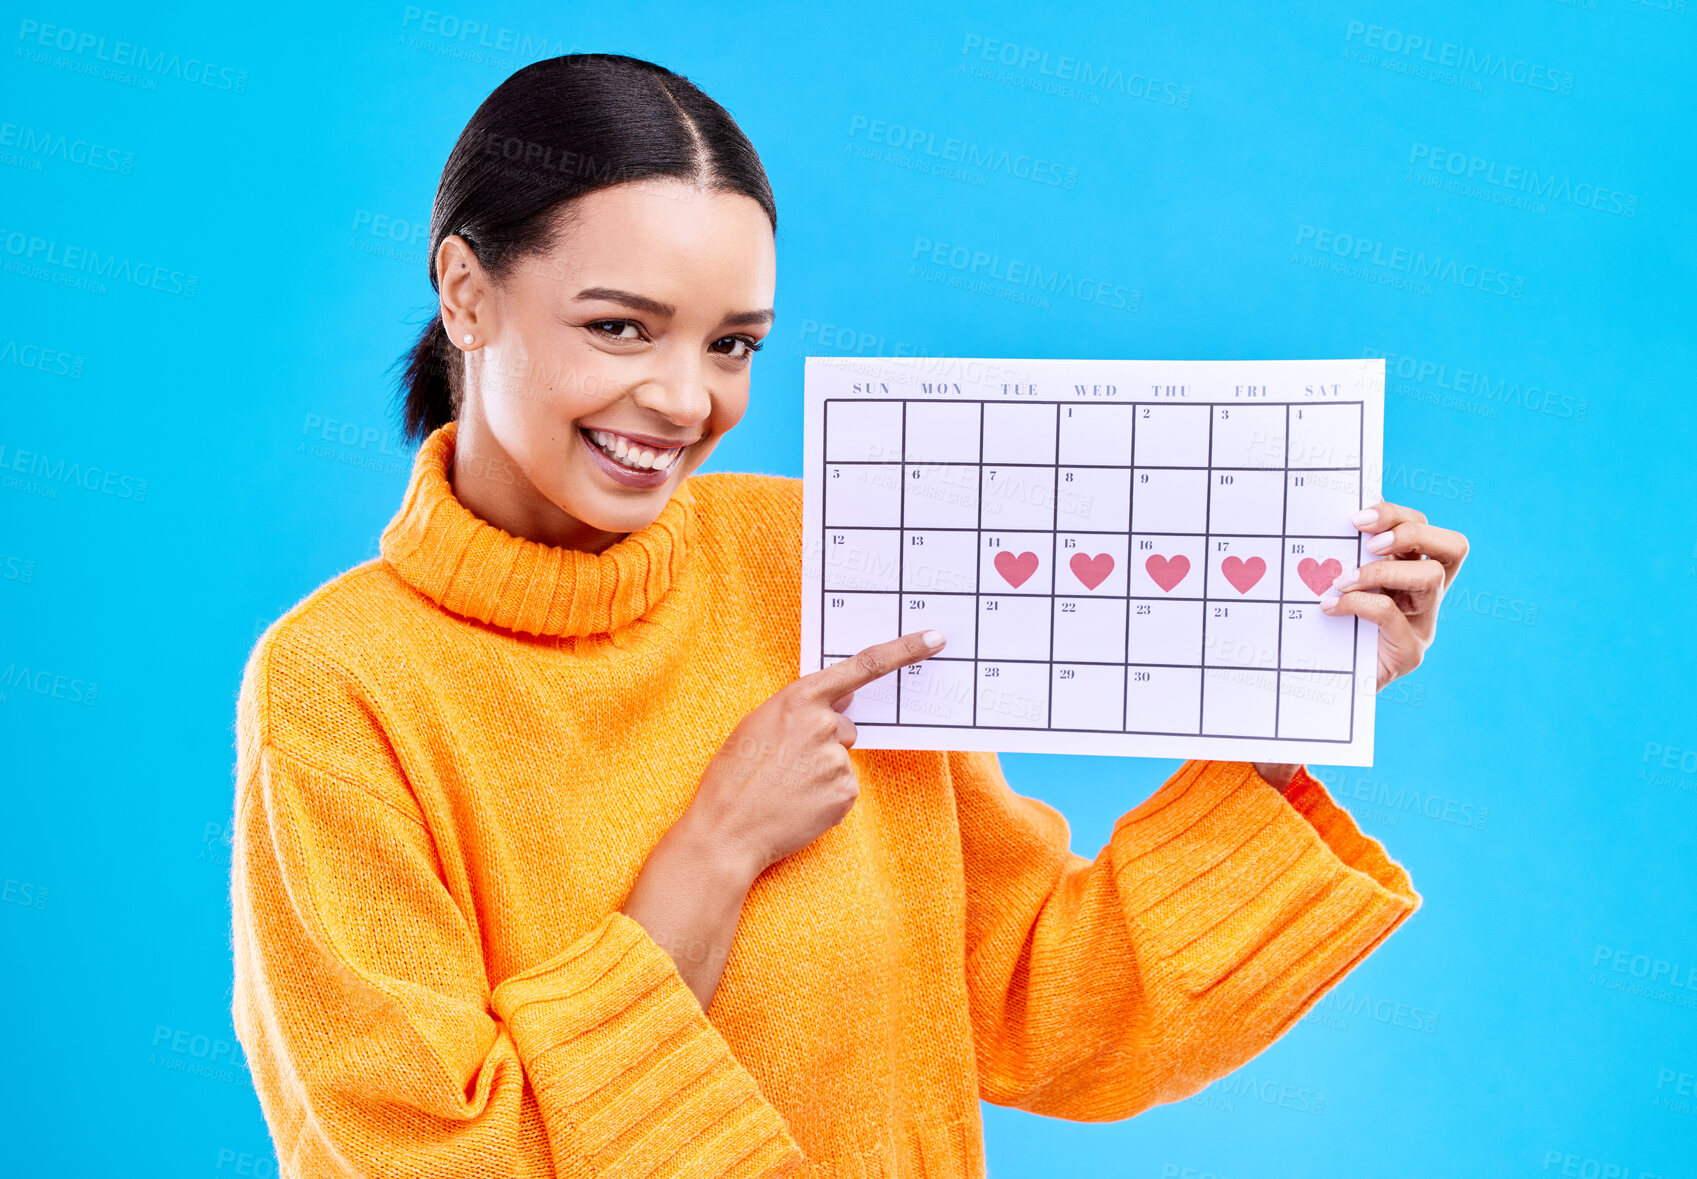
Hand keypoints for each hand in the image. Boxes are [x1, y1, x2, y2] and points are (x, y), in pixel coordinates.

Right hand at [688, 629, 947, 879]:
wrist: (726, 830)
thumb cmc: (734, 776)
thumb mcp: (758, 724)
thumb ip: (801, 708)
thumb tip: (840, 703)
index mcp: (798, 699)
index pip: (863, 666)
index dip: (904, 651)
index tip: (935, 639)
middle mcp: (824, 725)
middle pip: (845, 725)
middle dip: (823, 742)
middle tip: (784, 764)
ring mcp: (837, 760)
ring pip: (841, 759)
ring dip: (820, 773)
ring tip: (784, 788)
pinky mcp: (845, 793)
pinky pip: (843, 788)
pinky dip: (825, 797)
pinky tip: (798, 805)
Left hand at [1319, 500, 1469, 690]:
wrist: (1324, 679)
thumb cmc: (1329, 624)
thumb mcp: (1338, 583)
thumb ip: (1345, 556)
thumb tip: (1328, 519)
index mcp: (1413, 570)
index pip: (1426, 528)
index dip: (1399, 515)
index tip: (1358, 517)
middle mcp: (1427, 594)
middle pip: (1452, 547)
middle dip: (1410, 533)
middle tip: (1368, 543)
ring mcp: (1423, 624)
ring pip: (1430, 577)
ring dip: (1382, 571)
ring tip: (1343, 580)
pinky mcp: (1409, 652)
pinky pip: (1393, 614)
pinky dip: (1359, 603)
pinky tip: (1330, 607)